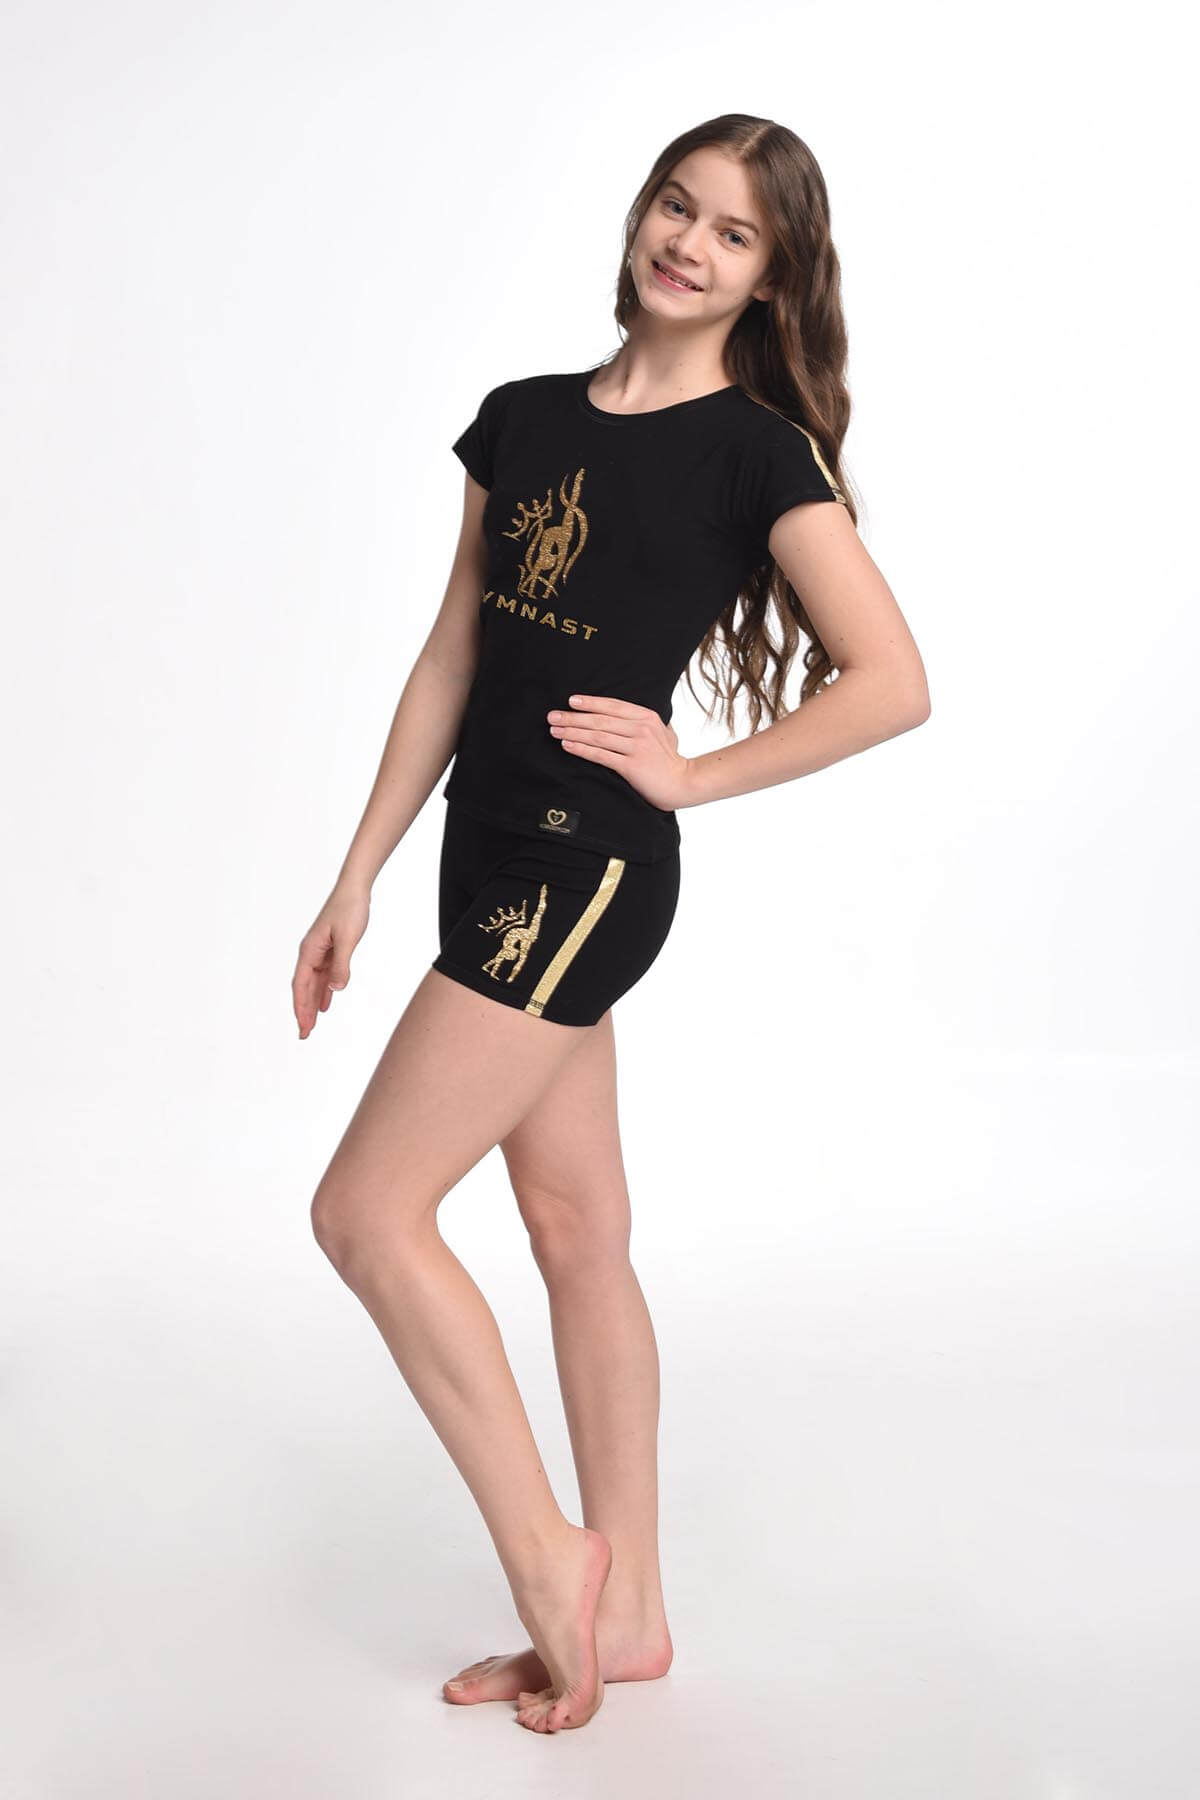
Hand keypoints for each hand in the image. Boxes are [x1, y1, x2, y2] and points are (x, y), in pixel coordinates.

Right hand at [292, 884, 370, 1038]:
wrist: (355, 889)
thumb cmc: (350, 909)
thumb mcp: (348, 939)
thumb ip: (341, 965)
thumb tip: (336, 989)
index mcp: (309, 950)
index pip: (301, 985)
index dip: (300, 1008)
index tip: (303, 1027)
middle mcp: (311, 952)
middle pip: (303, 988)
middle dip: (303, 1011)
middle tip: (304, 1035)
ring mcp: (320, 951)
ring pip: (313, 984)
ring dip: (312, 1004)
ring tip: (312, 1025)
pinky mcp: (330, 949)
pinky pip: (324, 975)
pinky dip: (324, 991)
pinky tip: (326, 1004)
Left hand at [547, 693, 691, 811]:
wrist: (683, 783)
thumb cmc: (670, 760)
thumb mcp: (665, 733)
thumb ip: (649, 722)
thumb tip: (633, 715)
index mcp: (647, 717)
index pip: (613, 706)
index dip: (590, 702)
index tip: (570, 701)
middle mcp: (641, 729)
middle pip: (600, 720)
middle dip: (573, 717)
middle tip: (553, 716)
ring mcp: (637, 747)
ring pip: (597, 736)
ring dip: (572, 732)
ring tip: (555, 731)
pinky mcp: (631, 766)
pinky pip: (600, 755)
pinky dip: (581, 749)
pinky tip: (568, 745)